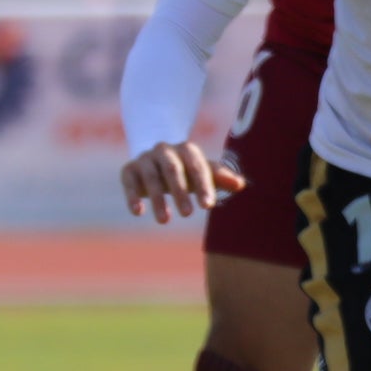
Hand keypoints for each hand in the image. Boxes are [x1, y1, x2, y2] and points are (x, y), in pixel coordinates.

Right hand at [122, 141, 244, 223]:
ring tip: (165, 221)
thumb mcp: (203, 172)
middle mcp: (164, 150)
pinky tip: (138, 212)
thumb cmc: (187, 169)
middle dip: (180, 192)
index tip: (208, 206)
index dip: (203, 185)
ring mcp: (145, 159)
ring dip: (158, 199)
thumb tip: (242, 184)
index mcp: (186, 149)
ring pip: (151, 177)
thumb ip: (221, 178)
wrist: (156, 158)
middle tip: (188, 214)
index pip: (197, 167)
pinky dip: (132, 196)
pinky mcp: (129, 169)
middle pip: (173, 170)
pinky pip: (129, 182)